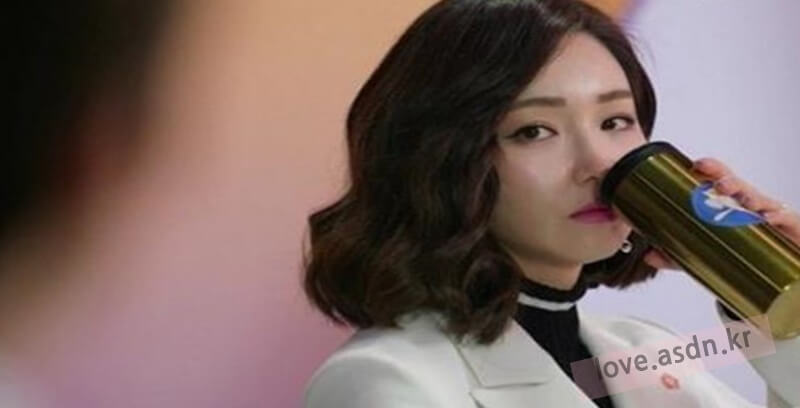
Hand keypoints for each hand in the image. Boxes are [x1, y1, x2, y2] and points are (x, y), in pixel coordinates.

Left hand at [642, 157, 799, 269]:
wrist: (782, 268)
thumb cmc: (744, 250)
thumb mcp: (705, 253)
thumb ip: (677, 255)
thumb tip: (649, 255)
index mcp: (728, 202)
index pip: (718, 179)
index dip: (710, 169)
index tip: (697, 164)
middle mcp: (748, 203)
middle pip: (737, 185)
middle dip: (728, 180)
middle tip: (718, 184)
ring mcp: (768, 213)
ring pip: (758, 199)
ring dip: (749, 197)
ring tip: (741, 200)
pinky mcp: (788, 226)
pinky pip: (783, 218)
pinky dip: (775, 217)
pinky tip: (767, 219)